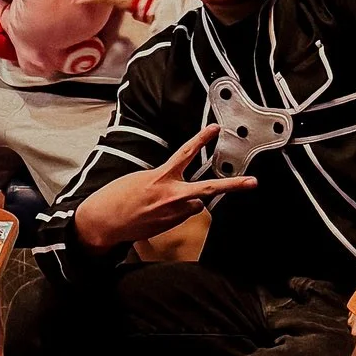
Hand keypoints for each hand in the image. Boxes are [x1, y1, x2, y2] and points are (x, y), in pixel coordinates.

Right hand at [71, 126, 257, 252]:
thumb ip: (162, 178)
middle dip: (233, 185)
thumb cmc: (116, 198)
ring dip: (189, 200)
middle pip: (209, 188)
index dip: (201, 139)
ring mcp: (173, 213)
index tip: (215, 129)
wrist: (104, 223)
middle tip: (252, 182)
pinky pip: (184, 214)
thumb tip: (175, 181)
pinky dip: (178, 211)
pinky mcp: (171, 226)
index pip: (185, 153)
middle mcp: (171, 196)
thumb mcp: (139, 178)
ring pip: (195, 203)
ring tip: (166, 202)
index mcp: (160, 178)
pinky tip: (160, 212)